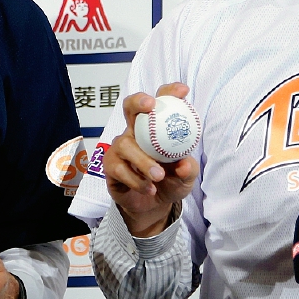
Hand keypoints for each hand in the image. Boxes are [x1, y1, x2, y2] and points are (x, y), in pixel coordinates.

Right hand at [104, 83, 198, 237]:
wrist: (153, 206)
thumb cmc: (170, 182)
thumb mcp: (185, 177)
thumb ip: (187, 169)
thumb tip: (184, 163)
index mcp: (156, 127)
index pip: (161, 102)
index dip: (170, 92)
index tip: (183, 92)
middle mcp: (136, 131)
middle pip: (130, 106)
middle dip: (138, 101)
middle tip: (150, 105)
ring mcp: (121, 147)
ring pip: (127, 144)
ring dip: (144, 160)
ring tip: (158, 176)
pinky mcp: (111, 165)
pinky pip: (120, 168)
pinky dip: (137, 180)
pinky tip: (149, 188)